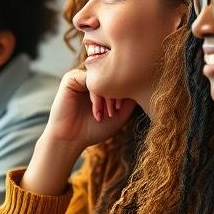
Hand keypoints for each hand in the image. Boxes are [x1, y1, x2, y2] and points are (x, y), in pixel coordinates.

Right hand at [23, 69, 135, 194]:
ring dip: (108, 95)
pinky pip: (88, 79)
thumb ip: (130, 101)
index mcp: (102, 82)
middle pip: (112, 73)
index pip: (120, 75)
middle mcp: (92, 77)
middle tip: (115, 112)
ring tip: (107, 114)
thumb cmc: (94, 129)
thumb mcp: (119, 115)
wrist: (71, 140)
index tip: (123, 110)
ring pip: (102, 76)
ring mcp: (81, 76)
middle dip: (118, 93)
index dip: (126, 90)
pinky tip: (96, 111)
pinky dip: (96, 95)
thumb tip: (143, 85)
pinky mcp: (70, 78)